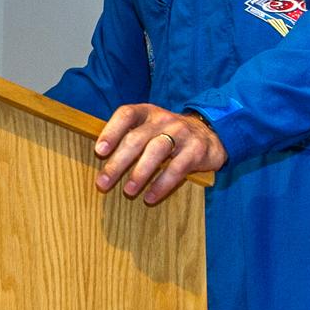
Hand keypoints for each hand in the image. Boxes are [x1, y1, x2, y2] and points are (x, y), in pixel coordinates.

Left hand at [93, 103, 226, 204]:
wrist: (210, 133)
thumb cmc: (168, 133)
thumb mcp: (149, 126)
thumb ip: (129, 135)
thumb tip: (101, 157)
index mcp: (147, 112)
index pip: (126, 115)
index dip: (111, 131)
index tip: (99, 151)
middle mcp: (163, 119)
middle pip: (136, 138)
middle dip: (118, 162)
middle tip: (103, 182)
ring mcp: (181, 133)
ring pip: (156, 151)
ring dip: (139, 173)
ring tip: (128, 191)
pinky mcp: (196, 151)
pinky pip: (177, 169)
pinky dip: (162, 185)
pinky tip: (150, 197)